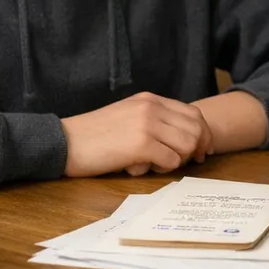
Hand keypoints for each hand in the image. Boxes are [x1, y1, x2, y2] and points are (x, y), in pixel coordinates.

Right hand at [60, 92, 214, 177]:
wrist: (65, 142)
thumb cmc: (94, 135)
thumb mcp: (127, 115)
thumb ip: (153, 120)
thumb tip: (182, 138)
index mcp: (150, 100)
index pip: (193, 113)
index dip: (203, 134)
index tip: (202, 150)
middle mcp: (152, 108)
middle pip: (196, 129)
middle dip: (197, 149)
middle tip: (189, 162)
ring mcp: (147, 125)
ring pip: (187, 145)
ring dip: (178, 159)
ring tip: (156, 164)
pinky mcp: (141, 144)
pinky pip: (171, 160)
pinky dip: (163, 168)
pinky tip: (143, 167)